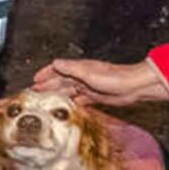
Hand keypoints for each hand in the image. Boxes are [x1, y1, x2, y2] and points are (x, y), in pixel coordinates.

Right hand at [33, 58, 168, 105]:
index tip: (35, 80)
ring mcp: (89, 86)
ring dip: (57, 95)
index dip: (45, 74)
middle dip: (48, 86)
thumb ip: (71, 69)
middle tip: (36, 92)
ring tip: (47, 101)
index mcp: (79, 69)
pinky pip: (79, 99)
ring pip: (68, 91)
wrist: (133, 87)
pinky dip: (71, 102)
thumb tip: (55, 63)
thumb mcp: (89, 73)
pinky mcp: (96, 96)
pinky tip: (67, 107)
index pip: (57, 69)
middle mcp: (82, 77)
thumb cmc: (114, 78)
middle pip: (61, 81)